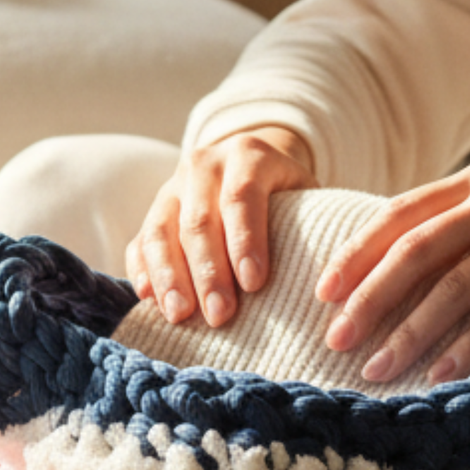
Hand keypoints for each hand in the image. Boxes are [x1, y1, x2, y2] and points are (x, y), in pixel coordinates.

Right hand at [125, 126, 317, 326]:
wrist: (249, 162)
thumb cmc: (286, 192)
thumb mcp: (304, 193)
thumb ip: (311, 224)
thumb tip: (329, 281)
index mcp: (247, 154)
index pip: (242, 195)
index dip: (246, 240)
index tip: (254, 284)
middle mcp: (204, 165)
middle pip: (200, 220)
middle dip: (209, 271)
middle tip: (220, 315)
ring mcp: (172, 186)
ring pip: (161, 229)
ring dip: (170, 276)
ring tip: (180, 315)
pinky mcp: (152, 210)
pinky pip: (140, 240)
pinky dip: (143, 270)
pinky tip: (149, 299)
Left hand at [315, 137, 469, 384]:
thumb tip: (408, 255)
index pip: (403, 213)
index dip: (359, 251)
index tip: (324, 289)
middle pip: (417, 250)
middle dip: (370, 297)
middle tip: (336, 337)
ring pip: (457, 285)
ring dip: (411, 331)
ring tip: (376, 367)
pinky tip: (444, 371)